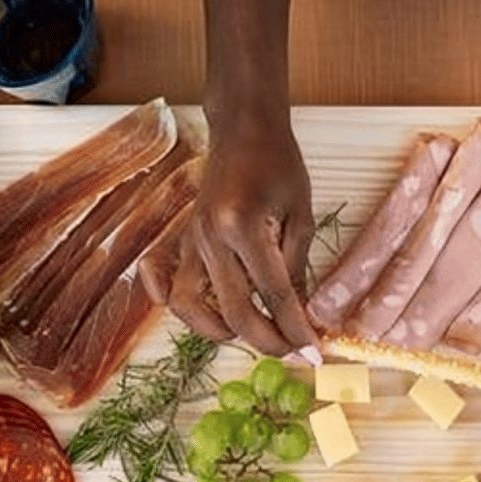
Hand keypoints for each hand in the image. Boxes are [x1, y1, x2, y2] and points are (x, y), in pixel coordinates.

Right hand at [164, 112, 315, 354]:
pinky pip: (166, 284)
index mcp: (243, 224)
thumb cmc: (278, 163)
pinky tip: (203, 316)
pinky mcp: (183, 241)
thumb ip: (297, 268)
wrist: (244, 129)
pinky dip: (181, 307)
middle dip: (266, 341)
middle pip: (233, 311)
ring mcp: (190, 240)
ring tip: (252, 332)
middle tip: (292, 352)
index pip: (274, 293)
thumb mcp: (302, 214)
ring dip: (219, 331)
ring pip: (190, 307)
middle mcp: (210, 236)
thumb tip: (302, 317)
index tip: (314, 353)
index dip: (296, 328)